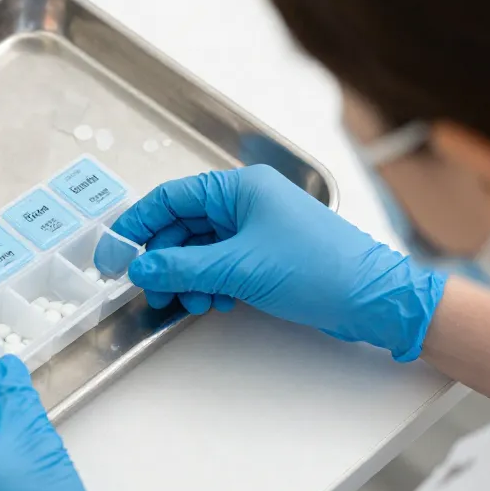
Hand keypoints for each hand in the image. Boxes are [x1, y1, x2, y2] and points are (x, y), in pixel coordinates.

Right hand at [112, 165, 445, 361]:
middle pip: (181, 227)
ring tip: (191, 302)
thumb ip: (182, 266)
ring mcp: (255, 229)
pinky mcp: (263, 255)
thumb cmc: (319, 270)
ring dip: (186, 277)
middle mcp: (245, 203)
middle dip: (164, 260)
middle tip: (150, 289)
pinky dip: (207, 284)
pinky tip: (213, 302)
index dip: (137, 226)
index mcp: (239, 188)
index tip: (115, 254)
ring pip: (198, 250)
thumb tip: (140, 268)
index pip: (170, 198)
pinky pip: (218, 265)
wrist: (374, 300)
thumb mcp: (239, 268)